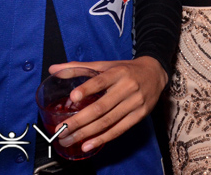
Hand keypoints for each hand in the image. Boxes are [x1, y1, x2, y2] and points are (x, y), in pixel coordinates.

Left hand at [49, 56, 167, 152]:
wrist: (156, 73)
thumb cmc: (126, 70)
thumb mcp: (106, 65)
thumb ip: (80, 68)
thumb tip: (53, 69)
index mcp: (118, 72)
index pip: (101, 80)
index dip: (87, 89)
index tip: (73, 97)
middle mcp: (128, 87)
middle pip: (101, 107)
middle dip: (79, 121)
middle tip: (61, 130)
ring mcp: (135, 102)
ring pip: (108, 121)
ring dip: (87, 133)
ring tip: (68, 139)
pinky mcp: (140, 114)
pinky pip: (120, 129)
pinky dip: (103, 138)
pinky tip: (88, 144)